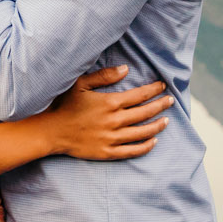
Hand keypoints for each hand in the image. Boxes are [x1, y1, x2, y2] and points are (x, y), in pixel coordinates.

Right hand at [46, 65, 171, 159]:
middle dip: (160, 105)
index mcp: (110, 103)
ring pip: (143, 132)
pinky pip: (132, 151)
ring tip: (166, 120)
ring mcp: (112, 138)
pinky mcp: (108, 152)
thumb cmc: (64, 104)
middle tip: (170, 101)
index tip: (162, 86)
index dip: (154, 90)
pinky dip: (145, 146)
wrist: (51, 131)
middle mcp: (115, 121)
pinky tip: (153, 141)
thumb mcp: (81, 84)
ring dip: (157, 126)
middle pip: (145, 113)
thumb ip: (104, 76)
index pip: (139, 95)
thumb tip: (126, 69)